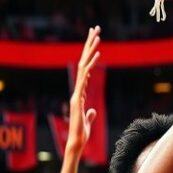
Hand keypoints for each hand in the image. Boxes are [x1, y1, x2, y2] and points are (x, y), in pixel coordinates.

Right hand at [67, 26, 100, 153]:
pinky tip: (97, 55)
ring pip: (83, 66)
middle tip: (95, 29)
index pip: (85, 70)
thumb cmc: (81, 135)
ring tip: (97, 35)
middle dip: (88, 45)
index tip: (94, 43)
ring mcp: (76, 93)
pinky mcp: (77, 98)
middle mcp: (76, 90)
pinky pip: (84, 79)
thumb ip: (89, 114)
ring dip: (90, 50)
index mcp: (79, 93)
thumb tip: (92, 110)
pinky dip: (90, 66)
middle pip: (83, 62)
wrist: (77, 143)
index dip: (89, 56)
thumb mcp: (88, 121)